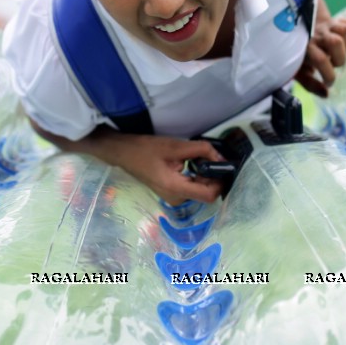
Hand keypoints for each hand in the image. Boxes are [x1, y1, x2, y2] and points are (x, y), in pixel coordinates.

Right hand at [97, 134, 225, 204]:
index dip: (220, 181)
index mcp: (176, 189)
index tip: (221, 165)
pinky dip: (197, 175)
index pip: (209, 195)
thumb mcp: (175, 146)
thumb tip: (221, 157)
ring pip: (200, 188)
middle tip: (209, 156)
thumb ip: (201, 150)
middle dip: (212, 175)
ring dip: (205, 174)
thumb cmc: (146, 149)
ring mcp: (174, 197)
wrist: (124, 153)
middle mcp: (177, 198)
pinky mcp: (172, 193)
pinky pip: (192, 186)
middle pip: (206, 191)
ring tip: (198, 156)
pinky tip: (190, 162)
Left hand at [295, 9, 345, 97]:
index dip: (329, 75)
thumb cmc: (299, 53)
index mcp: (306, 48)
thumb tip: (327, 94)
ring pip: (345, 31)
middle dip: (340, 57)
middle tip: (335, 63)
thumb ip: (310, 84)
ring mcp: (326, 26)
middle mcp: (317, 35)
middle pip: (336, 42)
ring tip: (342, 51)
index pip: (321, 60)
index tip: (330, 82)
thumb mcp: (299, 70)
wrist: (294, 26)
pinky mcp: (335, 20)